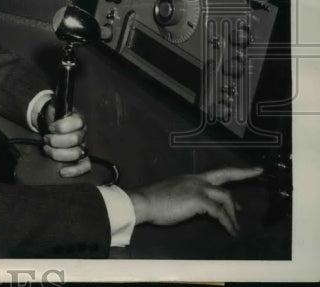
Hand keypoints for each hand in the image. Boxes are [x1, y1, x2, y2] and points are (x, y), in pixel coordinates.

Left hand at [40, 103, 91, 177]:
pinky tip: (62, 172)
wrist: (51, 125)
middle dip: (56, 140)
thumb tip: (55, 102)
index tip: (50, 127)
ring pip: (77, 153)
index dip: (62, 126)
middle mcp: (83, 133)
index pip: (77, 122)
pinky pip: (84, 166)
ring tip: (47, 149)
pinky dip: (74, 170)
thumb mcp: (54, 106)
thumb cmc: (54, 116)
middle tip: (46, 138)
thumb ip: (56, 104)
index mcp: (79, 119)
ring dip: (58, 153)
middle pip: (75, 140)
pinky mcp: (82, 158)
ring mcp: (83, 146)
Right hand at [128, 166, 263, 235]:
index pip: (218, 173)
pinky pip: (219, 213)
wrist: (144, 202)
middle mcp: (197, 180)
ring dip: (233, 215)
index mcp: (191, 178)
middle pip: (225, 178)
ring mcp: (198, 188)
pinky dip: (227, 223)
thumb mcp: (176, 194)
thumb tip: (205, 208)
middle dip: (244, 174)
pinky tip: (230, 231)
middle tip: (258, 174)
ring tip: (236, 228)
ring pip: (225, 198)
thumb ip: (191, 197)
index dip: (237, 171)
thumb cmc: (155, 201)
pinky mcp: (198, 199)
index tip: (253, 169)